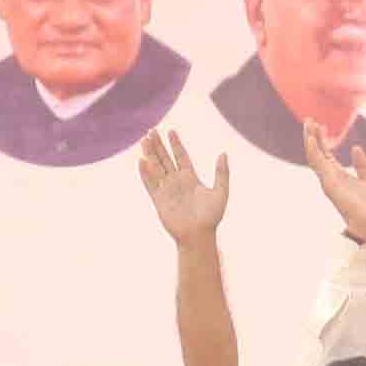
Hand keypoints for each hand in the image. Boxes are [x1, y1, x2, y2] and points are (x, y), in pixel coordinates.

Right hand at [137, 129, 230, 245]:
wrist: (198, 235)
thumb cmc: (211, 216)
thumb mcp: (221, 192)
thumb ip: (222, 173)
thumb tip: (224, 153)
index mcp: (191, 178)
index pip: (181, 156)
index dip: (176, 144)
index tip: (171, 131)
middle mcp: (177, 181)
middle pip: (165, 158)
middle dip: (158, 145)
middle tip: (152, 130)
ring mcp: (166, 189)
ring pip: (156, 167)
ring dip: (150, 153)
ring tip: (144, 139)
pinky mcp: (158, 199)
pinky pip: (150, 183)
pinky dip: (145, 172)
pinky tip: (141, 160)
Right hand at [304, 120, 365, 241]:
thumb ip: (362, 164)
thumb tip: (356, 147)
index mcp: (337, 174)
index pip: (325, 153)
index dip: (320, 139)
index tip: (318, 124)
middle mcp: (329, 176)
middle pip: (316, 152)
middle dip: (311, 136)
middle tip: (308, 119)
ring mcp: (327, 179)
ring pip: (313, 156)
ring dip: (310, 140)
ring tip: (308, 124)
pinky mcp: (329, 184)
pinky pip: (318, 166)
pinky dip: (314, 151)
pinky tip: (312, 139)